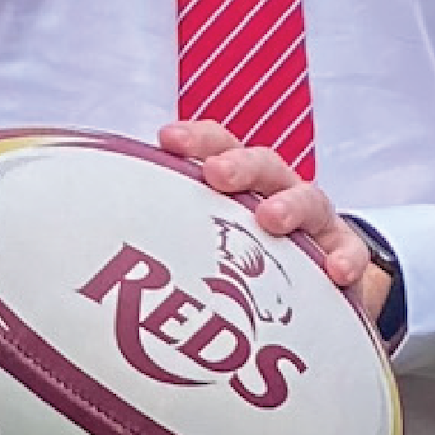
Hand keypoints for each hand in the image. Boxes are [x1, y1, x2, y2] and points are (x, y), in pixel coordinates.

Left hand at [159, 120, 390, 330]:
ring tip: (270, 218)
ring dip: (289, 204)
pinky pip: (349, 253)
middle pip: (263, 164)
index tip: (166, 139)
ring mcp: (316, 225)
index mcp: (239, 184)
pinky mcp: (344, 258)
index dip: (197, 139)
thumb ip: (161, 236)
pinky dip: (345, 259)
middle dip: (239, 164)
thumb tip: (85, 244)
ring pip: (309, 200)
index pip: (219, 147)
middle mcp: (278, 193)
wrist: (313, 295)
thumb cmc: (244, 264)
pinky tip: (335, 272)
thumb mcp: (203, 244)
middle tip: (216, 175)